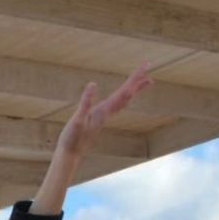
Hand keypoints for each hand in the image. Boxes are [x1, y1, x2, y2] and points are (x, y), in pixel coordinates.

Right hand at [32, 64, 151, 213]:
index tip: (145, 67)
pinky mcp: (100, 118)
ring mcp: (105, 116)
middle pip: (127, 93)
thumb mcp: (77, 119)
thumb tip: (92, 84)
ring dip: (134, 88)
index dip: (134, 79)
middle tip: (147, 65)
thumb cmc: (72, 139)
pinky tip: (126, 97)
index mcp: (104, 110)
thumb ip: (85, 102)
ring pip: (125, 99)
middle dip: (137, 79)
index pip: (124, 92)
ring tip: (147, 80)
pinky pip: (117, 105)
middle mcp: (108, 112)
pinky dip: (125, 97)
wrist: (71, 154)